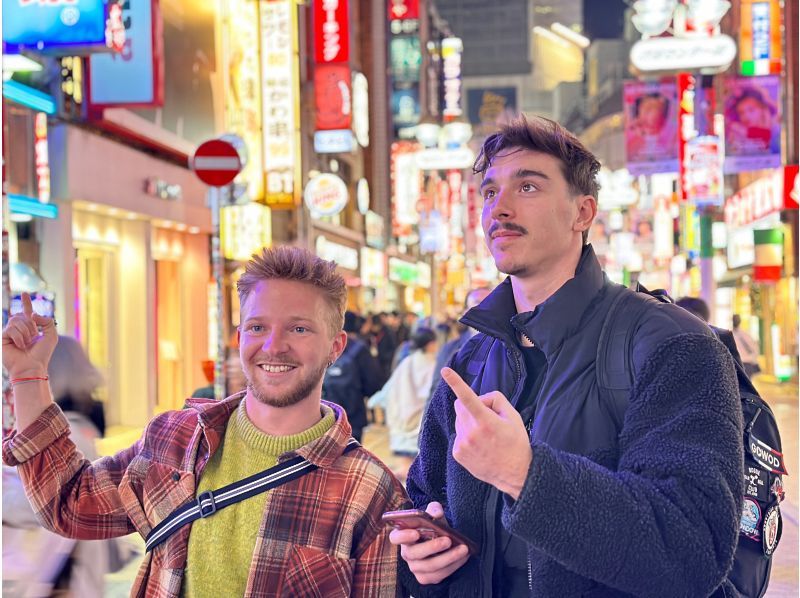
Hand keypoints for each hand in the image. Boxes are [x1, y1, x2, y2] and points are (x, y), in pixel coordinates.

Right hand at [2, 293, 57, 377]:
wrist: (33, 366)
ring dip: (26, 332)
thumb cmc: (42, 353)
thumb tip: (31, 314)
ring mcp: (9, 333)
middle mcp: (18, 329)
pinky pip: (10, 329)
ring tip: (27, 343)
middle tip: (33, 338)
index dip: (26, 302)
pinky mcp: (2, 338)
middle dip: (31, 325)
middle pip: (22, 315)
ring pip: (16, 320)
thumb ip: (46, 320)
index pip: (26, 312)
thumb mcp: (51, 335)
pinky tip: (20, 346)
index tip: (25, 293)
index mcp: (30, 327)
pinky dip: (19, 337)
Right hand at [390, 502, 469, 584]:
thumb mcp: (433, 515)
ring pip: (429, 566)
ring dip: (448, 558)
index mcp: (402, 535)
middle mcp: (406, 553)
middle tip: (448, 540)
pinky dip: (453, 566)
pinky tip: (463, 557)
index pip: (395, 537)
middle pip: (414, 553)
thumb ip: (433, 510)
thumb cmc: (433, 527)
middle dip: (432, 547)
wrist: (442, 541)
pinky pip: (438, 575)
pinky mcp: (426, 578)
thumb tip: (436, 514)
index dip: (403, 536)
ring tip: (463, 549)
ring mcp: (415, 567)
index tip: (415, 532)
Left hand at [442, 367, 531, 498]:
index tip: (445, 370)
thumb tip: (479, 399)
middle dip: (471, 406)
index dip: (455, 382)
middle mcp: (471, 432)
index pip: (468, 397)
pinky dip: (466, 436)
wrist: (516, 474)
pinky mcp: (457, 453)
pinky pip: (458, 435)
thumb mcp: (513, 416)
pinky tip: (480, 446)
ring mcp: (462, 444)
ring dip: (469, 422)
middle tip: (488, 418)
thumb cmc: (516, 442)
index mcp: (485, 420)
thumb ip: (495, 400)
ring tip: (486, 436)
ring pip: (459, 420)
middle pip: (460, 406)